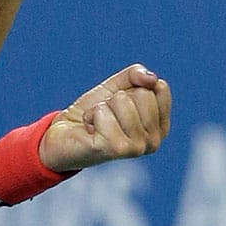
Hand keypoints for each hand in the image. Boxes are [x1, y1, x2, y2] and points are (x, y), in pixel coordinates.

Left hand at [39, 64, 171, 171]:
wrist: (65, 134)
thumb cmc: (94, 112)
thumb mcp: (116, 87)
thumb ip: (136, 76)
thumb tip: (153, 78)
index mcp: (160, 127)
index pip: (159, 87)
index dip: (133, 87)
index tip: (120, 102)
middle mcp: (154, 141)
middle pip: (142, 94)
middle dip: (116, 97)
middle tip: (106, 114)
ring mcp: (137, 148)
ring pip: (123, 100)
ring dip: (102, 106)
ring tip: (97, 122)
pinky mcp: (115, 150)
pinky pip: (103, 112)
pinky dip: (90, 114)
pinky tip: (90, 129)